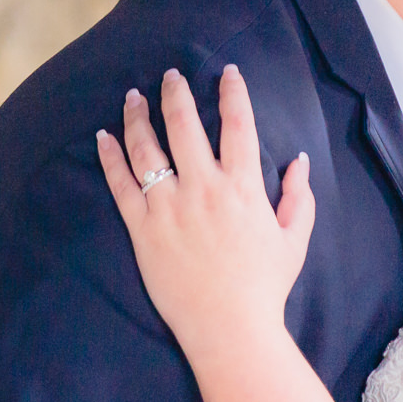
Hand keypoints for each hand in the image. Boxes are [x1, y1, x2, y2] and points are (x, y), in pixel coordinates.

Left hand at [98, 66, 314, 355]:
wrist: (230, 328)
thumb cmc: (265, 287)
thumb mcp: (294, 239)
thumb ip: (298, 196)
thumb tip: (299, 160)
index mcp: (243, 188)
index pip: (238, 124)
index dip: (232, 93)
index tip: (228, 73)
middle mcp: (203, 189)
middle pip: (185, 124)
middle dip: (176, 92)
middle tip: (171, 75)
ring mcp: (169, 208)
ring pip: (147, 147)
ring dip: (138, 116)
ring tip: (133, 96)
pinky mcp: (143, 229)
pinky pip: (121, 184)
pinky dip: (110, 157)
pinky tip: (103, 137)